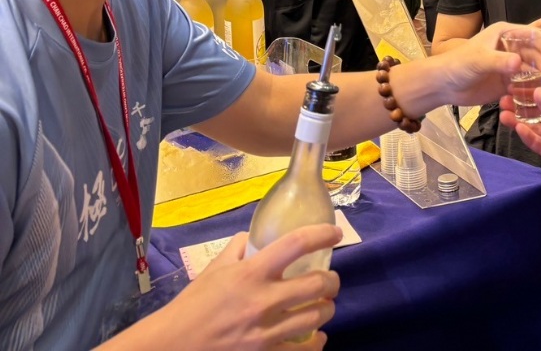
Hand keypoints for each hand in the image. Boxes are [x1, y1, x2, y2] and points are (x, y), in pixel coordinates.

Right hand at [140, 226, 340, 349]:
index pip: (296, 244)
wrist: (174, 346)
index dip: (322, 235)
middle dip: (332, 281)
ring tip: (325, 304)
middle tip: (331, 279)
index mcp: (251, 273)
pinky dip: (316, 343)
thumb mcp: (215, 268)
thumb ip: (239, 249)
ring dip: (327, 309)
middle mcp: (264, 301)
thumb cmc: (194, 304)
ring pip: (316, 317)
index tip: (335, 233)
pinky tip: (317, 337)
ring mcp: (266, 333)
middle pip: (317, 285)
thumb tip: (256, 238)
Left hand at [418, 21, 540, 109]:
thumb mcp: (479, 60)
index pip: (532, 36)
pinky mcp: (508, 84)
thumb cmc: (458, 64)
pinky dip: (536, 91)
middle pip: (536, 55)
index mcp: (505, 34)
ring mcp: (510, 67)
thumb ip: (499, 61)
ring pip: (534, 71)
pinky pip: (526, 86)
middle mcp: (511, 48)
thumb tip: (519, 63)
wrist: (443, 85)